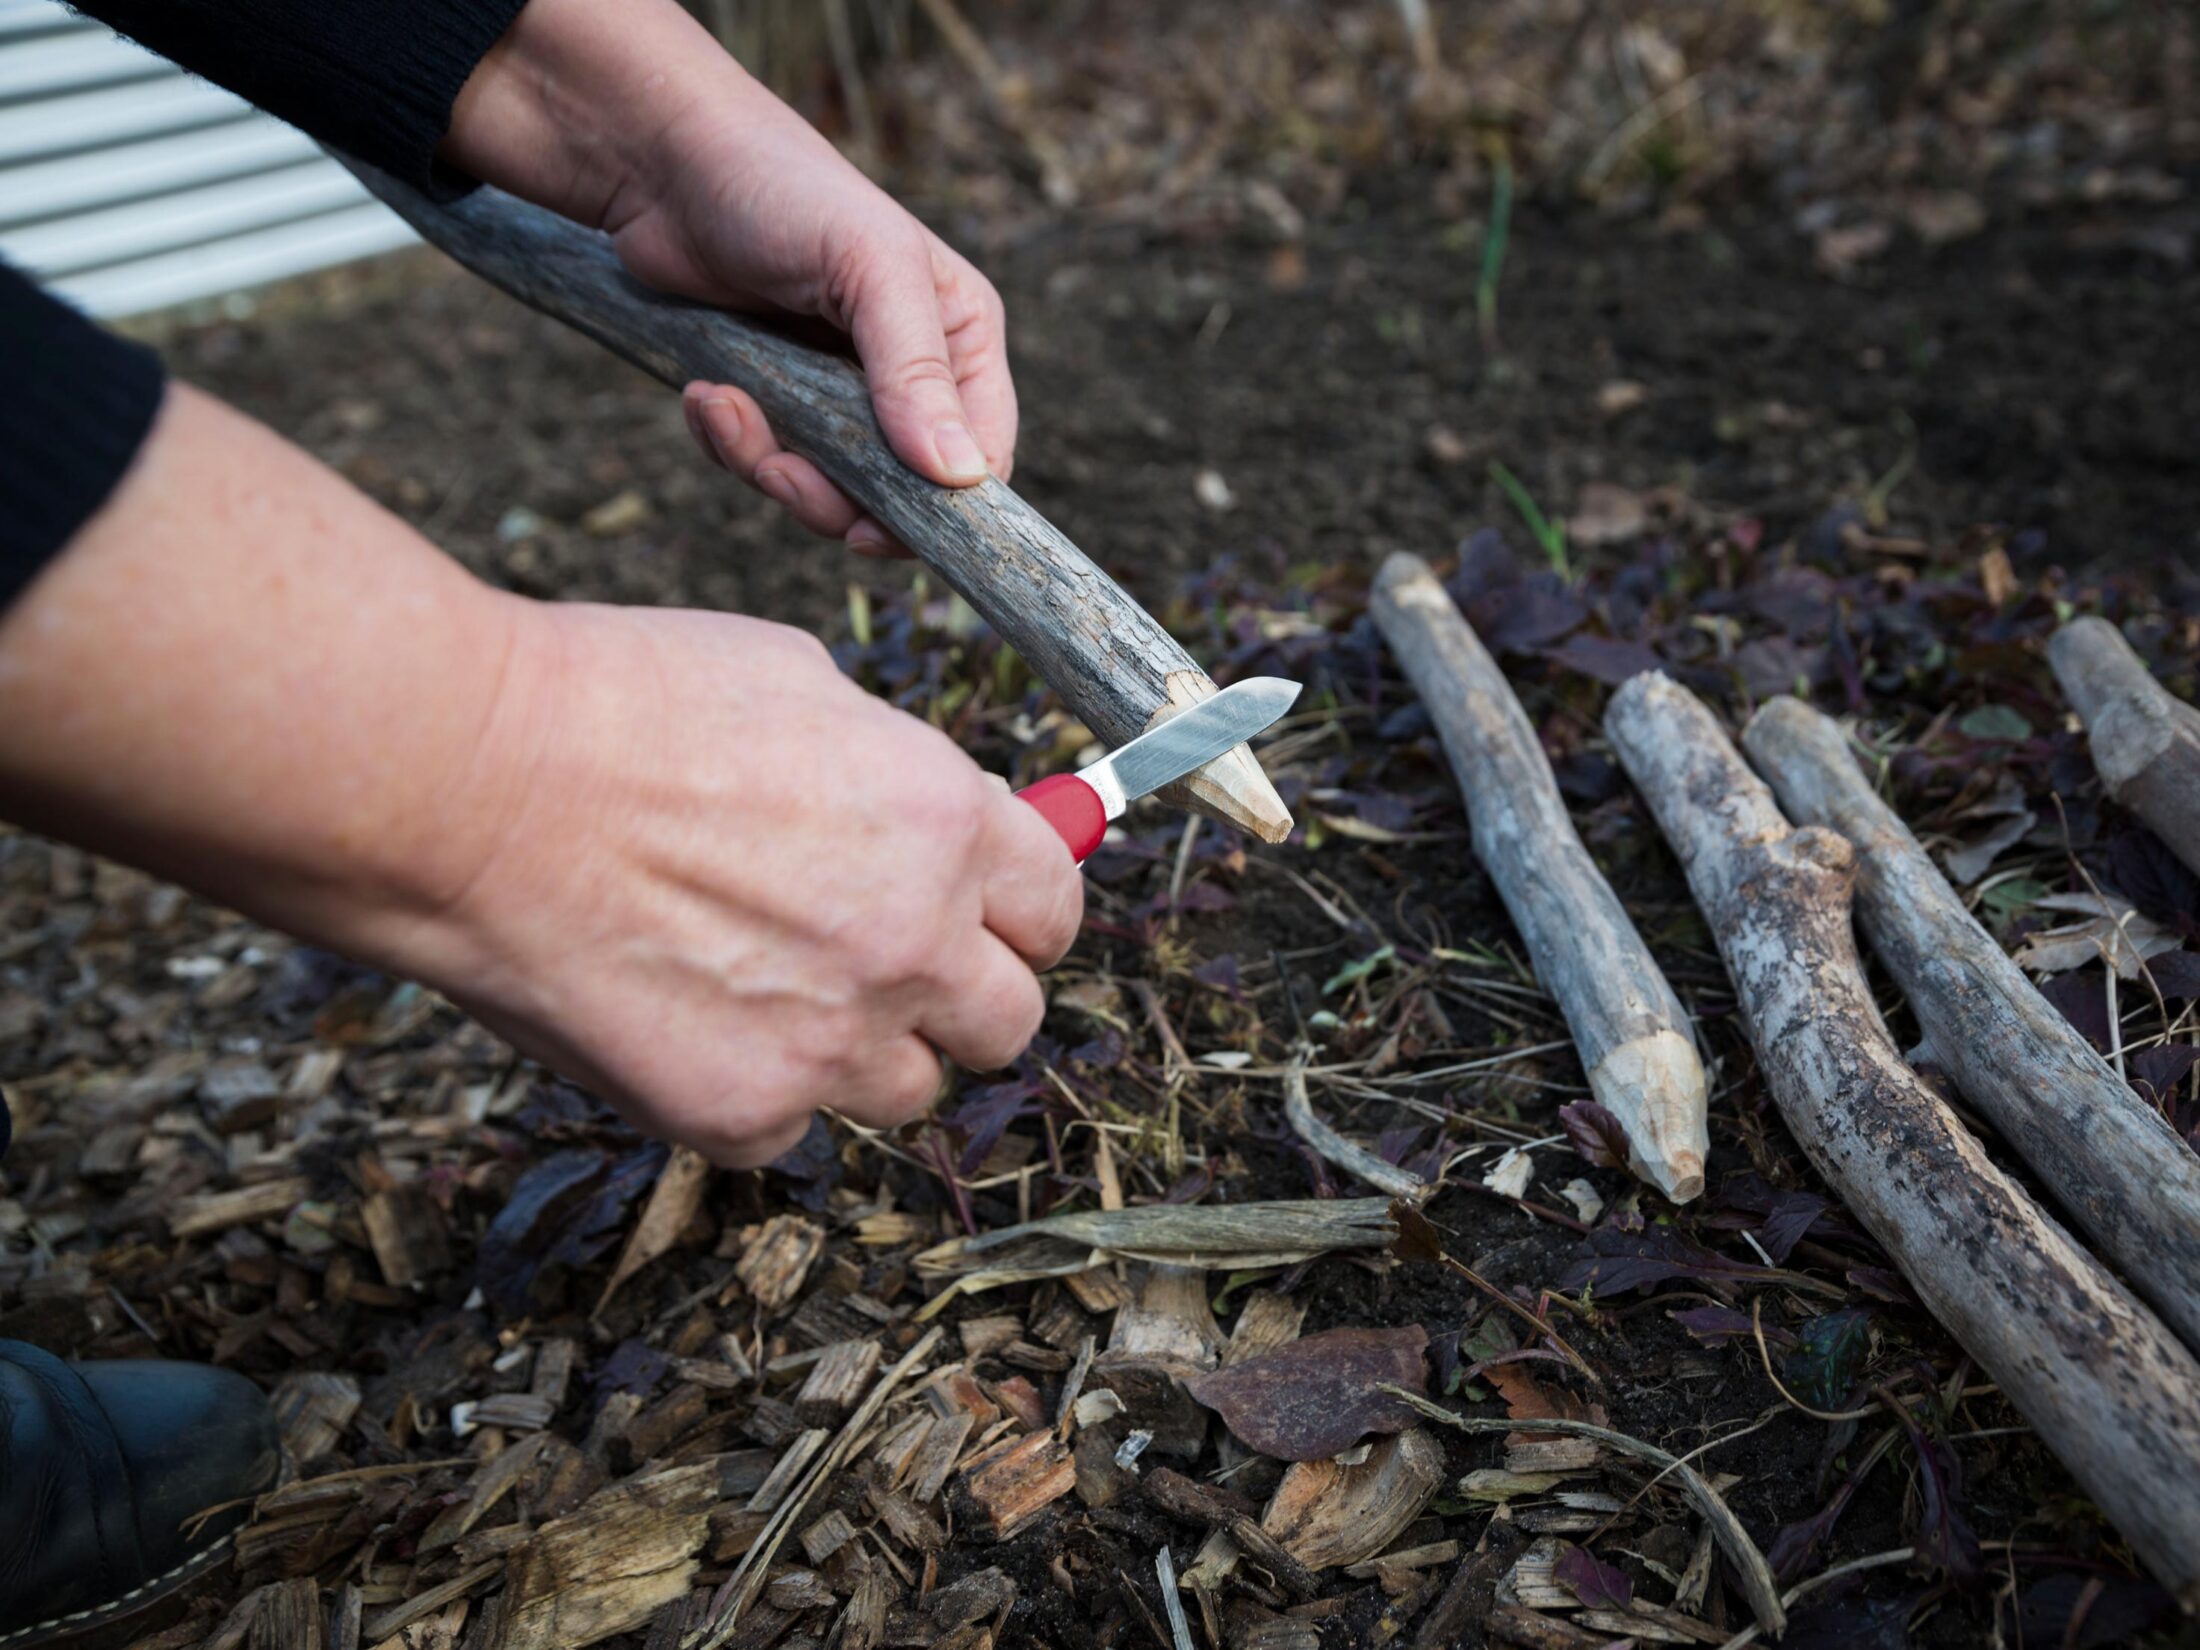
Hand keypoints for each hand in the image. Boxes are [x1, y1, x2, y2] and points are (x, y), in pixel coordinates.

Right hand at [0, 385, 1080, 1169]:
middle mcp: (915, 942)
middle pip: (1008, 1021)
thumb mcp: (801, 684)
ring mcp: (833, 1040)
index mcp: (946, 824)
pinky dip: (749, 1086)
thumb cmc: (615, 704)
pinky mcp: (739, 1112)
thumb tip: (940, 817)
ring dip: (859, 1050)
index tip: (985, 918)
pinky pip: (787, 1125)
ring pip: (907, 1090)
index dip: (1017, 913)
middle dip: (956, 995)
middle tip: (883, 963)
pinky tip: (680, 1016)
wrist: (465, 787)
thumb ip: (897, 770)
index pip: (1055, 909)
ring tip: (763, 987)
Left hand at [446, 0, 1014, 555]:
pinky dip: (728, 443)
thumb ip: (916, 371)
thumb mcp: (868, 268)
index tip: (870, 526)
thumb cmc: (781, 188)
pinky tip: (704, 393)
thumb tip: (960, 475)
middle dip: (830, 495)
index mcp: (961, 338)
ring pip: (825, 489)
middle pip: (899, 494)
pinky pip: (765, 463)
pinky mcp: (775, 399)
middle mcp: (911, 374)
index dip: (936, 508)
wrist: (661, 162)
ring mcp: (839, 392)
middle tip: (776, 469)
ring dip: (764, 463)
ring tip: (721, 402)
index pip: (982, 458)